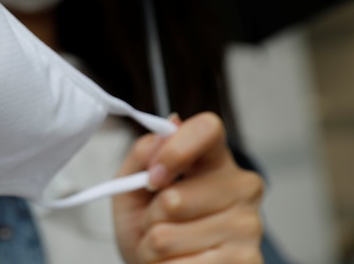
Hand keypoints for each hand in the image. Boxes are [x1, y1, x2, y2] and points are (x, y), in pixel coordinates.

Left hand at [113, 112, 264, 262]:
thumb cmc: (148, 227)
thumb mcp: (132, 187)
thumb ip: (143, 155)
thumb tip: (165, 132)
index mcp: (214, 160)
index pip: (207, 129)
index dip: (174, 151)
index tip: (152, 178)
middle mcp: (242, 188)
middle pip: (173, 199)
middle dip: (150, 218)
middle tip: (157, 225)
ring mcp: (248, 226)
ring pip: (167, 237)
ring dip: (152, 248)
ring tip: (166, 248)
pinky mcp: (245, 261)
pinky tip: (179, 263)